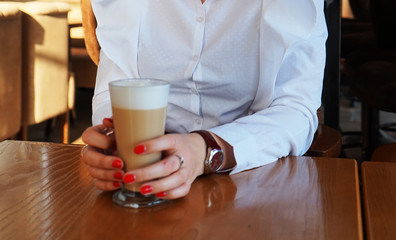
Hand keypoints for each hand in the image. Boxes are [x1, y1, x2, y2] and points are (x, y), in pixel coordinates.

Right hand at [81, 118, 123, 190]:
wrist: (130, 143)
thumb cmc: (125, 132)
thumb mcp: (122, 124)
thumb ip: (116, 121)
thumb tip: (107, 121)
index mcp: (93, 135)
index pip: (88, 137)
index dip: (101, 141)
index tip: (115, 142)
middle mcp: (90, 150)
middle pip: (88, 157)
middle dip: (104, 162)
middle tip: (121, 164)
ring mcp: (93, 165)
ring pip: (93, 172)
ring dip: (108, 175)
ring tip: (122, 175)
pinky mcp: (99, 177)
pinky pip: (98, 183)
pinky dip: (108, 185)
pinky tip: (119, 184)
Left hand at [81, 118, 206, 199]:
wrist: (200, 150)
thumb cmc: (175, 143)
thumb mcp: (163, 133)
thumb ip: (138, 130)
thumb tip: (107, 121)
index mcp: (176, 141)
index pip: (166, 141)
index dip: (153, 145)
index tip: (136, 148)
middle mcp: (183, 156)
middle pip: (168, 165)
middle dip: (147, 172)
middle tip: (128, 176)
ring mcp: (187, 170)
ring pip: (175, 180)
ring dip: (157, 185)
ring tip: (141, 189)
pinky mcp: (189, 181)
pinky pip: (181, 190)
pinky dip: (170, 194)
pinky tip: (157, 194)